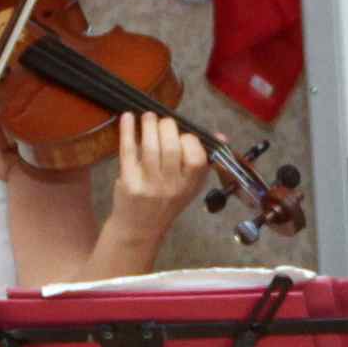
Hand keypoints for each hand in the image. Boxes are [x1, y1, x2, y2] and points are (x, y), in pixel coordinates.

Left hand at [103, 111, 205, 236]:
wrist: (140, 230)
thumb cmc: (166, 203)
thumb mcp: (190, 187)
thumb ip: (203, 161)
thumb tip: (220, 136)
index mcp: (190, 185)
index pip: (196, 158)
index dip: (190, 140)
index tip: (183, 135)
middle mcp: (172, 186)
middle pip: (171, 148)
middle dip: (166, 127)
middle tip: (162, 121)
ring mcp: (149, 185)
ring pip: (150, 147)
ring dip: (148, 125)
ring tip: (148, 116)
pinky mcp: (129, 183)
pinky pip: (128, 151)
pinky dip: (127, 131)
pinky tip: (127, 118)